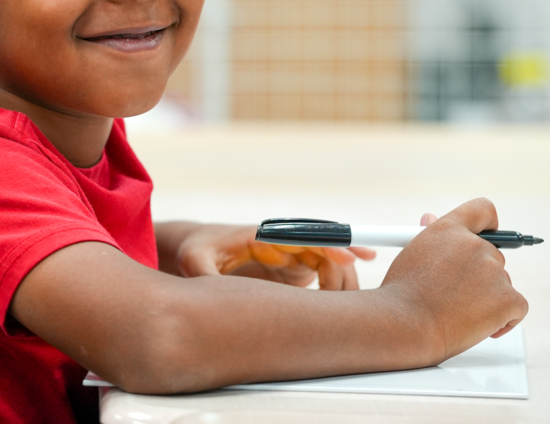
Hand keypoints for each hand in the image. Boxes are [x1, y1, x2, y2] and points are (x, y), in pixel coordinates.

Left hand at [173, 223, 374, 290]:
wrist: (197, 247)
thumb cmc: (196, 250)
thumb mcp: (193, 260)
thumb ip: (203, 273)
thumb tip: (211, 293)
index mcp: (263, 236)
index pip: (305, 236)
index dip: (330, 244)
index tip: (352, 258)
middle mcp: (283, 242)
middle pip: (327, 248)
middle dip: (346, 269)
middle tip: (356, 301)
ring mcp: (291, 254)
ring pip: (331, 263)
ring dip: (343, 283)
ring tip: (342, 313)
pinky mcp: (293, 268)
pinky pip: (325, 274)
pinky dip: (337, 289)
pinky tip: (339, 310)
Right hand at [381, 198, 528, 363]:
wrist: (407, 324)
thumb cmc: (403, 294)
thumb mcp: (411, 254)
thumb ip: (429, 236)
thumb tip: (430, 218)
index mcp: (448, 229)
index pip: (482, 210)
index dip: (488, 224)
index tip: (487, 235)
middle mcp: (474, 245)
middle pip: (493, 254)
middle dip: (481, 274)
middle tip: (458, 292)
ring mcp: (493, 271)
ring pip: (503, 282)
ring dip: (489, 297)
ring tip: (459, 311)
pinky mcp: (508, 298)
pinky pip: (518, 307)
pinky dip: (504, 318)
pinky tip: (480, 325)